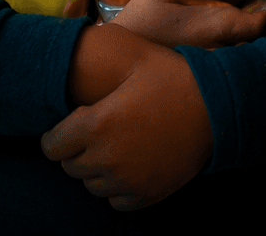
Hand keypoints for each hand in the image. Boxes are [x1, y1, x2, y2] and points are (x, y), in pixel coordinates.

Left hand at [43, 41, 212, 210]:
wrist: (214, 106)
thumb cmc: (172, 78)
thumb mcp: (132, 64)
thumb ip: (95, 76)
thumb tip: (68, 69)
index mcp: (96, 124)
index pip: (51, 146)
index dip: (57, 135)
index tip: (70, 127)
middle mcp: (107, 158)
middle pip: (70, 167)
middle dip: (76, 151)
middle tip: (95, 134)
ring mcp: (127, 180)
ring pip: (91, 185)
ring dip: (96, 169)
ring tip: (114, 147)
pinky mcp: (147, 194)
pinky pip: (115, 200)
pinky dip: (117, 187)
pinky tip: (130, 166)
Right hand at [112, 0, 265, 48]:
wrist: (118, 63)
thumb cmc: (139, 26)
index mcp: (213, 26)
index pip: (254, 25)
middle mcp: (218, 48)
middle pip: (253, 44)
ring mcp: (211, 62)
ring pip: (242, 55)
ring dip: (252, 45)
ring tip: (262, 33)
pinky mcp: (202, 71)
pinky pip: (228, 63)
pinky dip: (237, 55)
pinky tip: (236, 47)